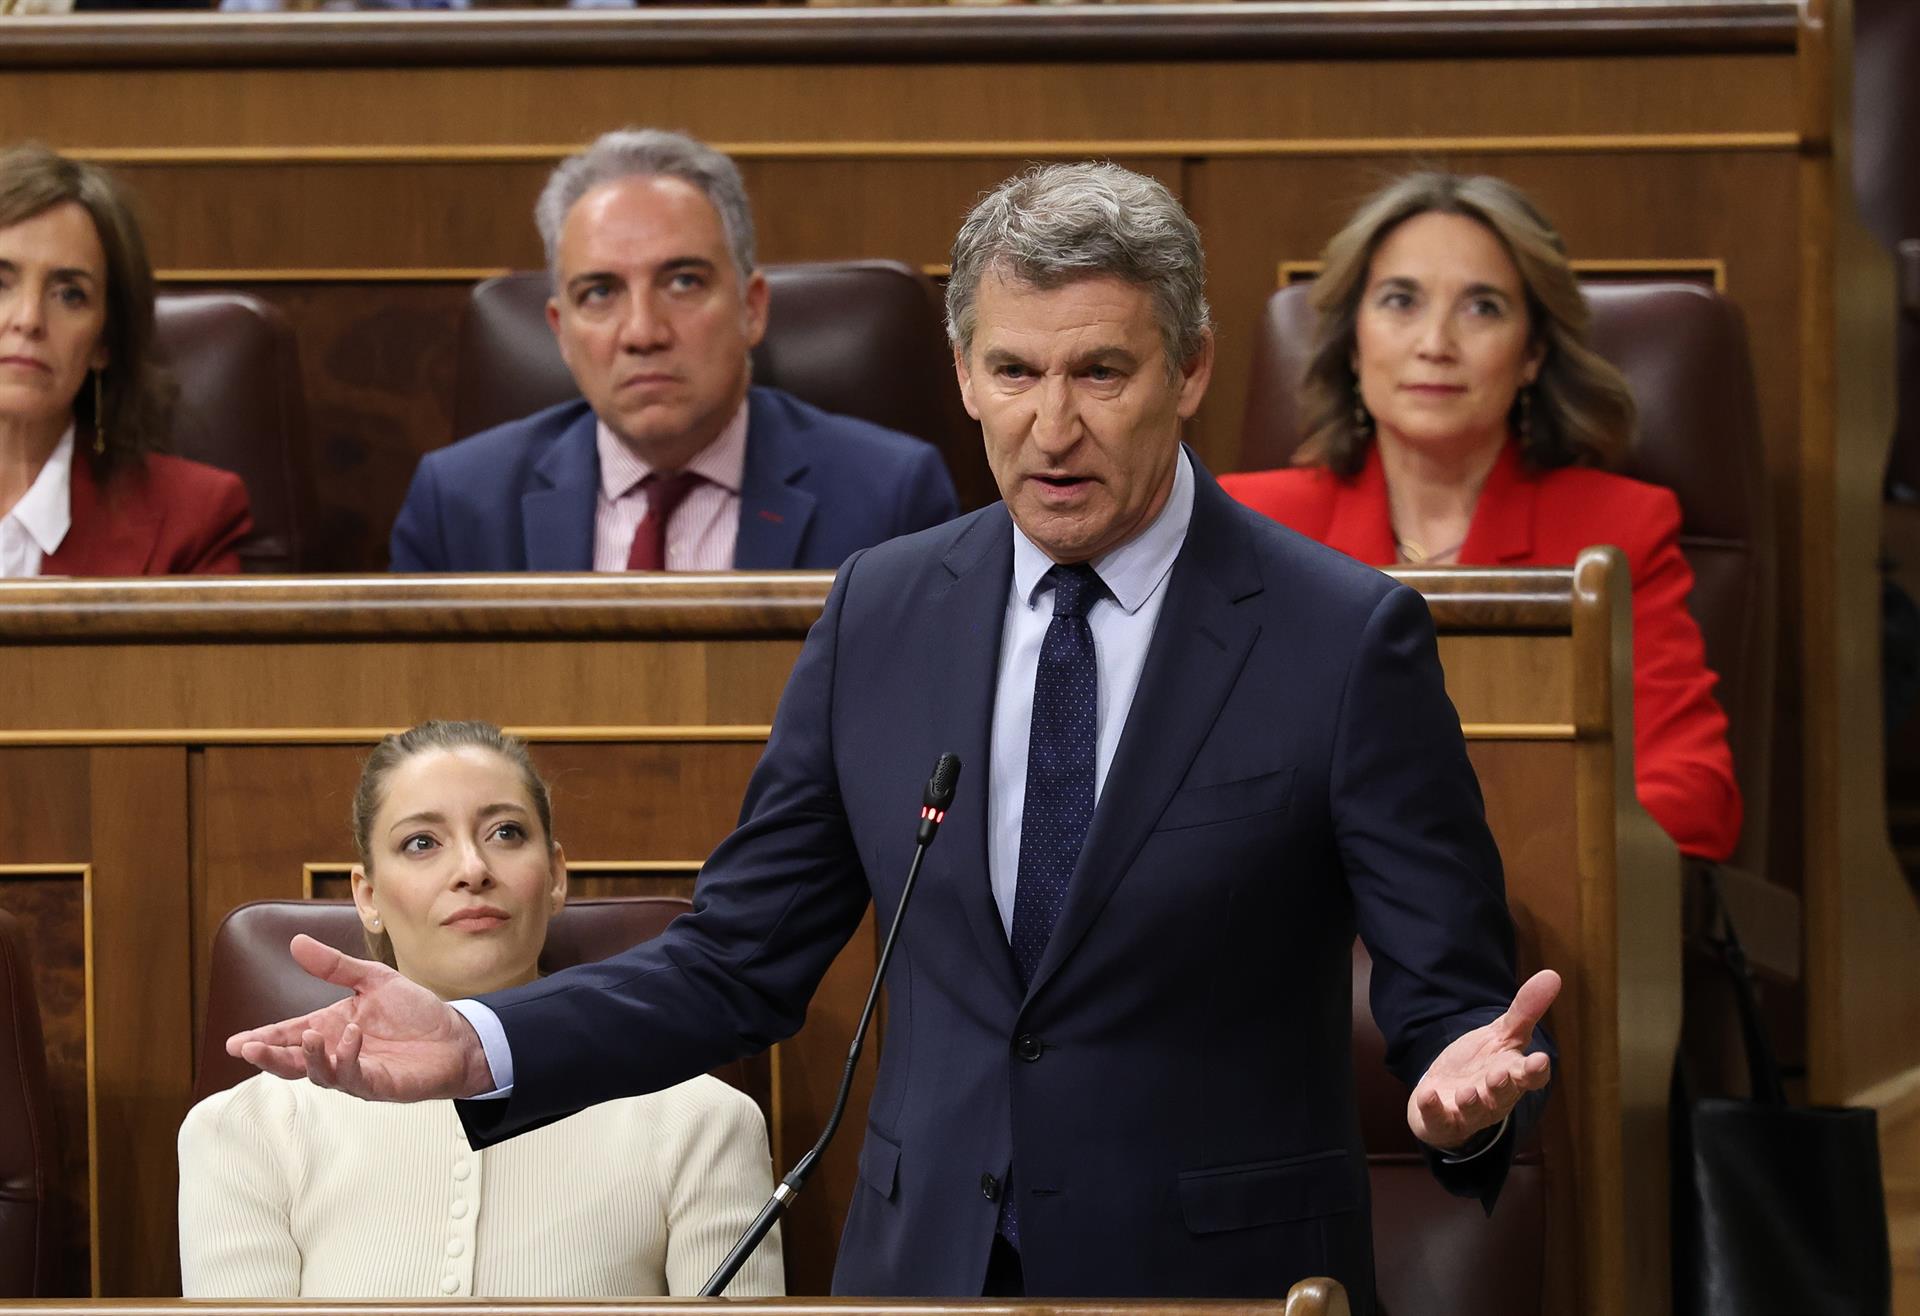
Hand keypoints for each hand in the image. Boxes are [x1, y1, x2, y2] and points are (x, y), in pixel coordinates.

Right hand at [225, 935, 496, 1101]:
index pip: (289, 1034)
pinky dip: (348, 1056)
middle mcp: (337, 1052)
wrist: (457, 1035)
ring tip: (309, 1034)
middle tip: (247, 1049)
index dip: (262, 1038)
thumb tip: (295, 943)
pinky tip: (351, 1036)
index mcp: (332, 1027)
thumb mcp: (373, 980)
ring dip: (309, 1056)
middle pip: (293, 1060)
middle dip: (269, 1056)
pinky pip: (353, 1075)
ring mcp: (355, 1072)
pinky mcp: (377, 1084)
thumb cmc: (416, 1012)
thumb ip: (334, 966)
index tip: (233, 1043)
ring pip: (318, 1073)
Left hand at [1407, 969, 1558, 1150]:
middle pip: (1502, 1094)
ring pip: (1474, 1110)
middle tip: (1499, 1075)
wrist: (1448, 1094)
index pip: (1531, 1076)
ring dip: (1471, 1102)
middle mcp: (1494, 1097)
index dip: (1536, 1071)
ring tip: (1467, 1092)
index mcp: (1512, 1074)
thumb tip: (1552, 974)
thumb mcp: (1502, 1035)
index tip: (1540, 1060)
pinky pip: (1438, 1118)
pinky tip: (1427, 1094)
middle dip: (1501, 1087)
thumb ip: (1524, 1011)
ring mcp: (1468, 1111)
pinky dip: (1432, 1108)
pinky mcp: (1442, 1119)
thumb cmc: (1482, 1065)